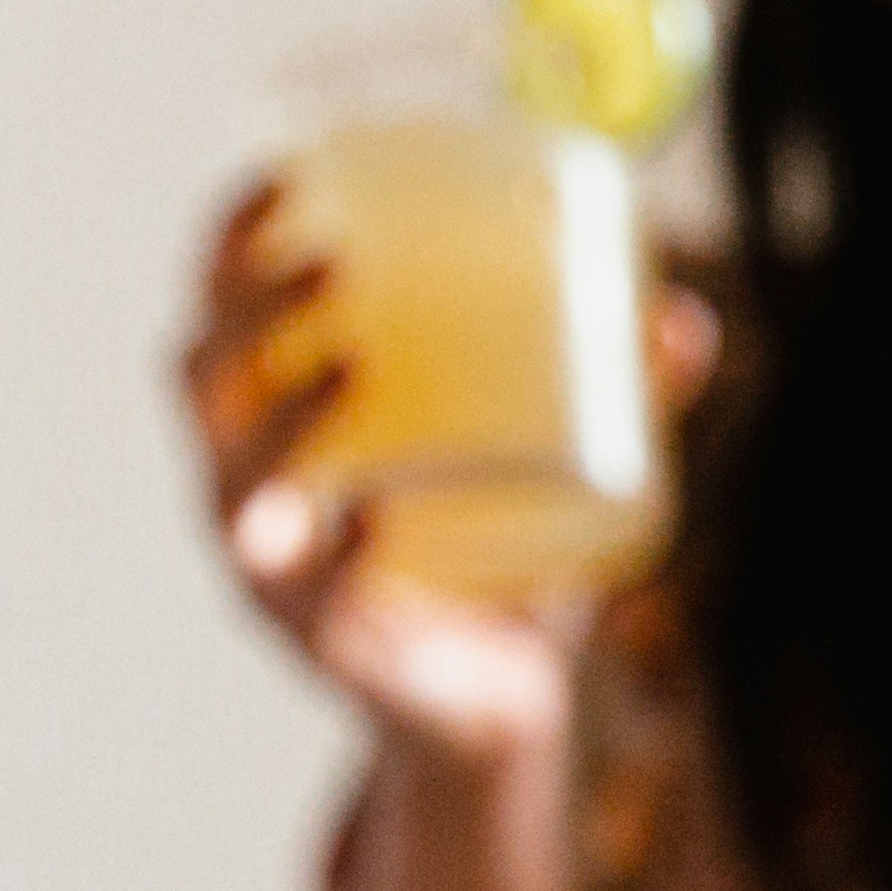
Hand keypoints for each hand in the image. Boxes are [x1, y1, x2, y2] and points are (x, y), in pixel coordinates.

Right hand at [177, 179, 720, 768]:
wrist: (501, 715)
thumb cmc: (508, 563)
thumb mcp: (559, 468)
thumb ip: (621, 400)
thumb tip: (687, 321)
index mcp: (281, 421)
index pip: (222, 311)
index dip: (230, 242)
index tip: (284, 175)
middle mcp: (253, 489)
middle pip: (204, 380)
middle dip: (251, 311)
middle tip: (331, 259)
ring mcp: (277, 575)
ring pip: (237, 486)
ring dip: (278, 418)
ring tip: (347, 361)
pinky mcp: (321, 648)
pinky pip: (310, 595)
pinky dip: (338, 551)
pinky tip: (373, 514)